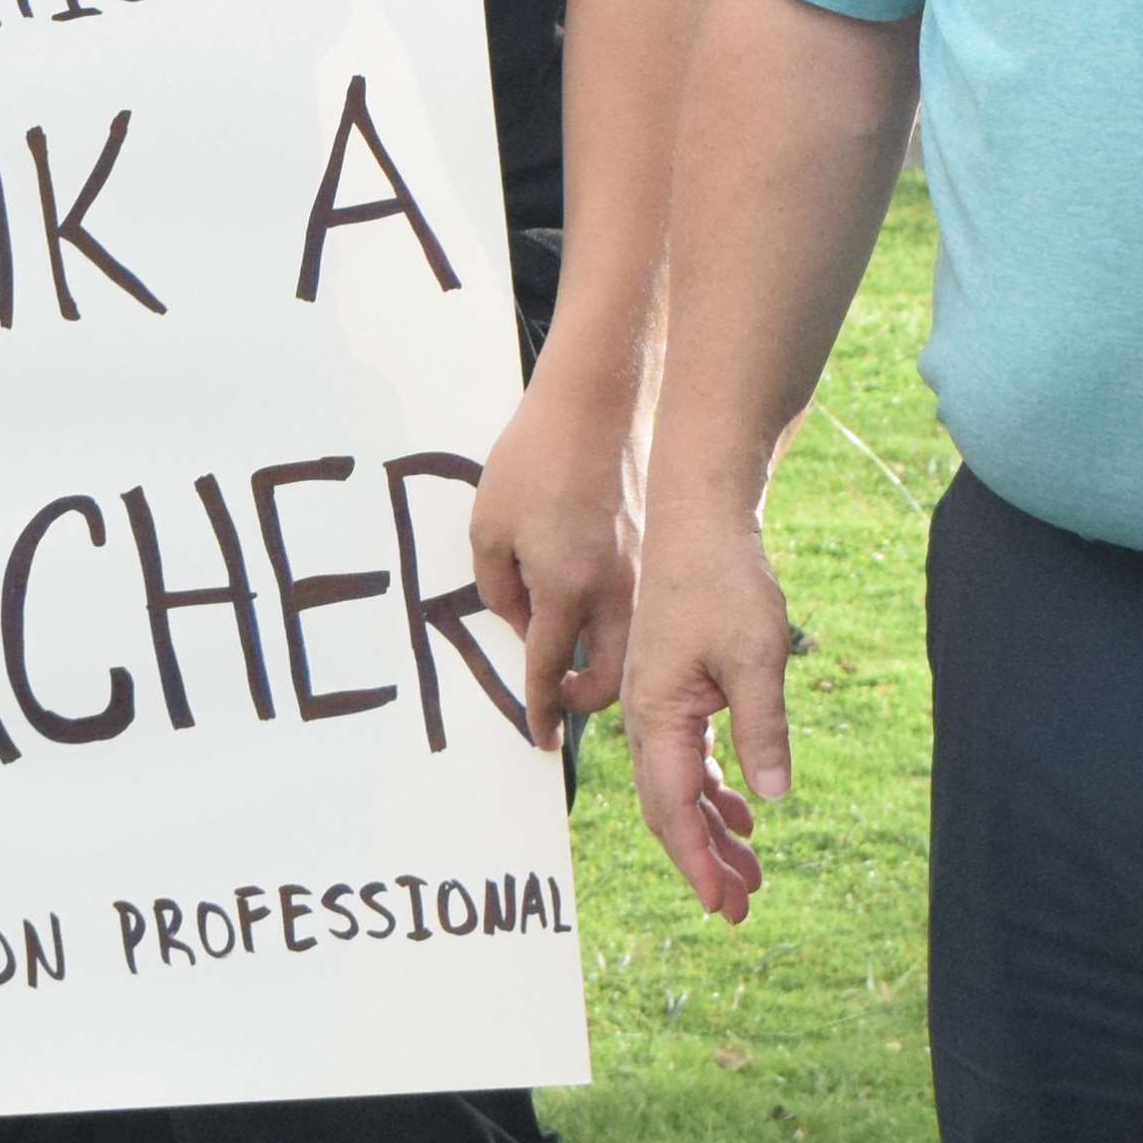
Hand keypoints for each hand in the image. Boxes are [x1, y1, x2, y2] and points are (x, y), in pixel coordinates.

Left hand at [464, 368, 640, 745]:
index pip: (550, 671)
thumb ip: (498, 590)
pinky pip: (643, 613)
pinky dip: (624, 627)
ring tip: (577, 651)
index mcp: (566, 588)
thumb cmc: (534, 460)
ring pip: (635, 651)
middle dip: (583, 699)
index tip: (540, 739)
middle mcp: (614, 592)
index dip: (541, 710)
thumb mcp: (488, 527)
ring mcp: (642, 575)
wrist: (597, 404)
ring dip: (608, 664)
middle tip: (556, 689)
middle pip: (611, 681)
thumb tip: (520, 625)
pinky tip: (599, 604)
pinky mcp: (654, 555)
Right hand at [613, 485, 798, 922]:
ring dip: (711, 830)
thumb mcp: (758, 658)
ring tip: (750, 873)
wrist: (700, 519)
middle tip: (743, 908)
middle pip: (669, 808)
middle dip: (704, 860)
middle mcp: (647, 715)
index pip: (672, 807)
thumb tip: (769, 798)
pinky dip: (714, 790)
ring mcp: (658, 703)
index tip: (725, 905)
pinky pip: (689, 757)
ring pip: (680, 786)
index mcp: (657, 712)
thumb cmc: (726, 582)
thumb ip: (762, 730)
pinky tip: (741, 814)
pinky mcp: (675, 689)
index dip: (698, 861)